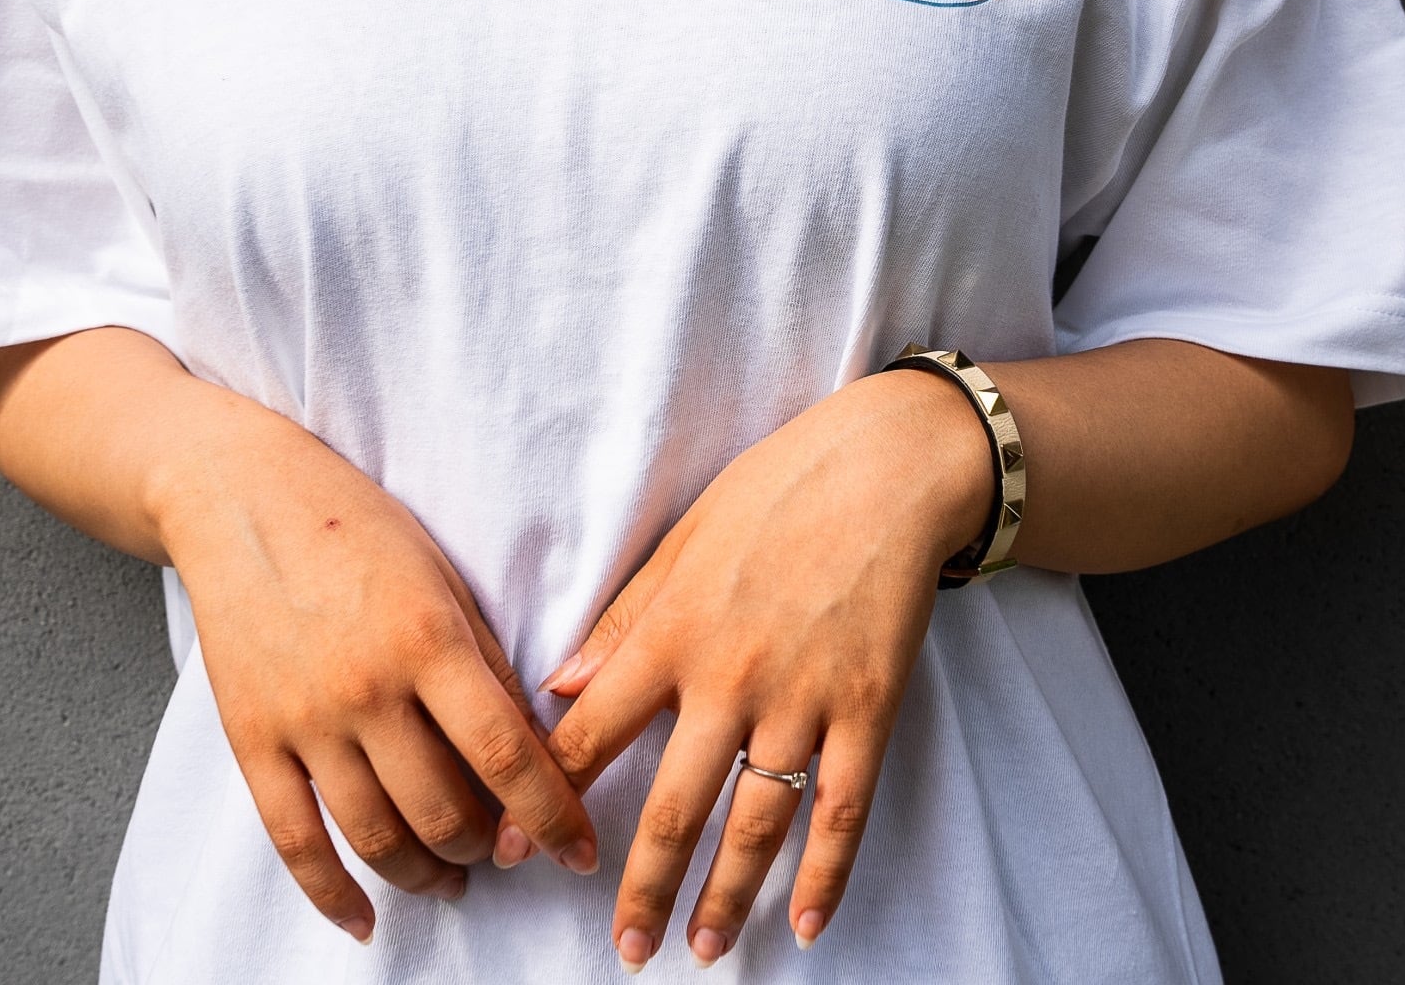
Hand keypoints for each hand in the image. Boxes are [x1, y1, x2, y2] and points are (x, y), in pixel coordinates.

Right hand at [152, 400, 599, 943]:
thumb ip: (488, 665)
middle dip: (488, 847)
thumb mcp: (443, 579)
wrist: (237, 498)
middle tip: (506, 849)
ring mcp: (304, 720)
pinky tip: (363, 918)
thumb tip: (531, 750)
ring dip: (427, 875)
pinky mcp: (252, 739)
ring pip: (377, 837)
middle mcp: (367, 688)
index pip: (506, 756)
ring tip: (453, 877)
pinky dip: (332, 894)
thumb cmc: (354, 527)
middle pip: (444, 811)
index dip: (552, 816)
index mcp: (428, 640)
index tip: (580, 852)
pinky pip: (295, 840)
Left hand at [504, 369, 991, 970]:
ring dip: (727, 895)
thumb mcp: (682, 541)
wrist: (887, 467)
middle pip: (675, 805)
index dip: (549, 800)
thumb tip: (558, 688)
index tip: (517, 853)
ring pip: (756, 822)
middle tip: (623, 949)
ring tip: (704, 948)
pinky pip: (844, 807)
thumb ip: (623, 622)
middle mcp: (730, 677)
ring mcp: (804, 698)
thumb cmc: (776, 491)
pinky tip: (809, 921)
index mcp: (673, 632)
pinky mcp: (870, 708)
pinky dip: (827, 871)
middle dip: (642, 886)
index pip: (593, 735)